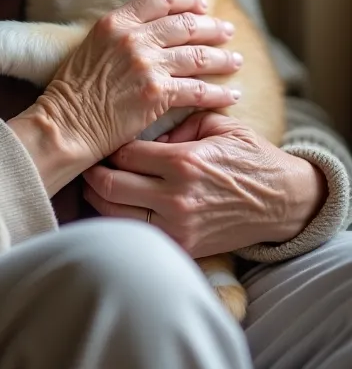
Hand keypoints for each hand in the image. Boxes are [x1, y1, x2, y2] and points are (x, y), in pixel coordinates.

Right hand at [9, 0, 241, 193]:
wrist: (66, 124)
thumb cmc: (74, 90)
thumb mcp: (92, 46)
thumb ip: (121, 33)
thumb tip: (150, 29)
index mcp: (116, 21)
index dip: (187, 0)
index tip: (201, 7)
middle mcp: (134, 37)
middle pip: (186, 24)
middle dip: (212, 27)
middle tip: (226, 31)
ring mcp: (147, 64)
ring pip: (198, 55)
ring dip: (222, 58)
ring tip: (235, 61)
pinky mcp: (157, 94)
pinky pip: (198, 90)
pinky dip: (219, 92)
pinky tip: (231, 94)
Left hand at [82, 111, 328, 256]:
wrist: (281, 201)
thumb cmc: (248, 156)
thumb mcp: (215, 124)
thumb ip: (175, 121)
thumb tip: (141, 129)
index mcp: (183, 162)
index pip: (123, 153)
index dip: (108, 145)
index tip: (103, 137)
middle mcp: (176, 197)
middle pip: (108, 186)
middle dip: (91, 172)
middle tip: (87, 160)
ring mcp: (178, 227)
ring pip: (113, 214)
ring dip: (97, 198)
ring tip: (93, 182)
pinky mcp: (183, 248)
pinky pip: (135, 234)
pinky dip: (118, 220)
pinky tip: (113, 205)